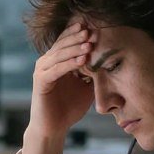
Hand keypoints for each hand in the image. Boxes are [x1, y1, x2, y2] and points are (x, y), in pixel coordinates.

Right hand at [21, 21, 94, 153]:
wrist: (54, 127)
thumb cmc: (69, 107)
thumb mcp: (86, 86)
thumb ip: (93, 72)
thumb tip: (111, 60)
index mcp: (56, 60)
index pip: (67, 41)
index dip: (79, 33)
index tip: (95, 26)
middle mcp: (47, 62)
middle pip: (62, 44)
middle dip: (78, 36)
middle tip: (92, 30)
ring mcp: (42, 70)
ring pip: (60, 54)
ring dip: (75, 48)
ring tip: (89, 43)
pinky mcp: (41, 81)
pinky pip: (57, 69)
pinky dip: (70, 64)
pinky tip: (82, 60)